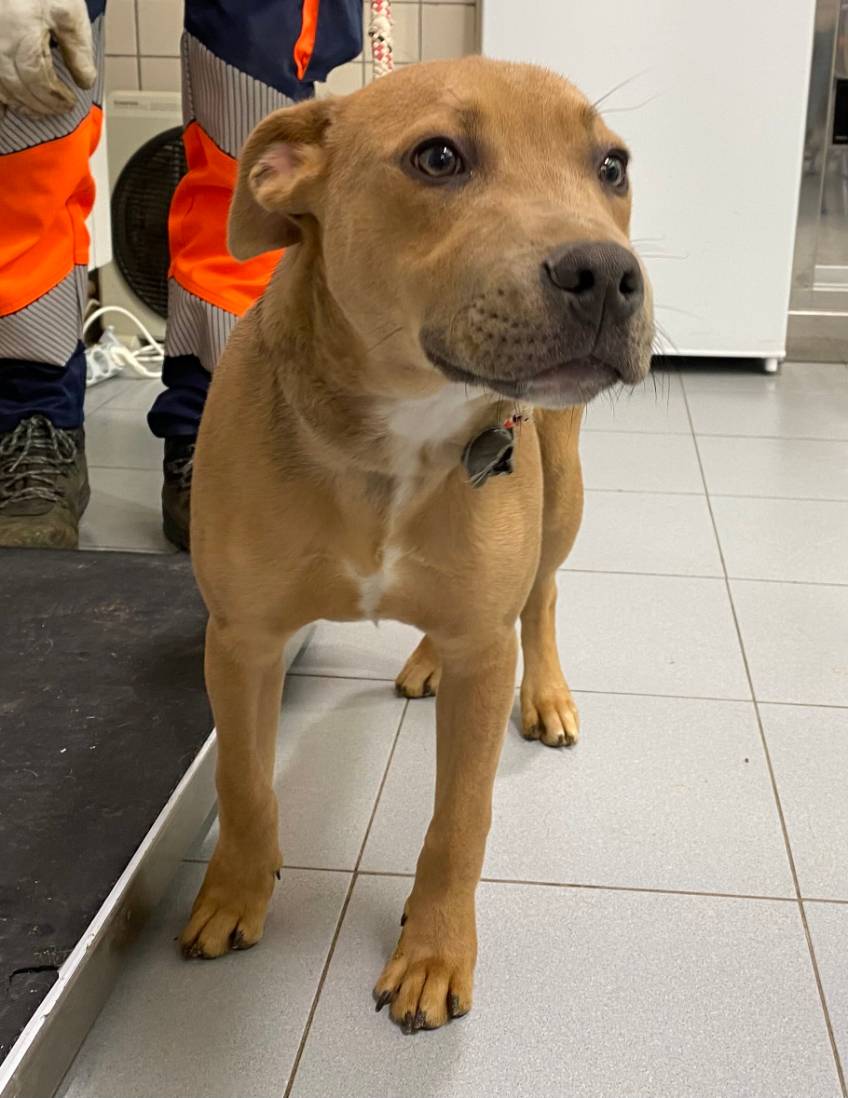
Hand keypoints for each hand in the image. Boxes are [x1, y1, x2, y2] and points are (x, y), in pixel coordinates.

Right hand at [0, 0, 95, 115]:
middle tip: (60, 108)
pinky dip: (1, 101)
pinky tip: (6, 112)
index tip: (70, 102)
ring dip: (22, 104)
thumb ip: (78, 50)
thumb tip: (85, 81)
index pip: (40, 83)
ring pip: (1, 89)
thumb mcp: (68, 13)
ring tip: (40, 108)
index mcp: (22, 39)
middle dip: (43, 105)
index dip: (57, 99)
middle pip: (20, 90)